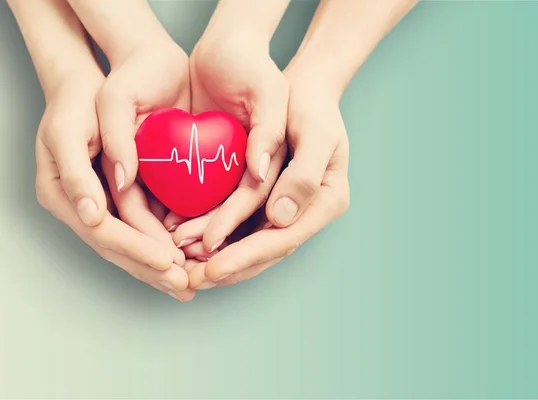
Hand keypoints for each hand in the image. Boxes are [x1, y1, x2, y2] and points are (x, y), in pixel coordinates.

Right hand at [35, 70, 194, 300]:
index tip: (169, 262)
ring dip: (159, 268)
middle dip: (152, 269)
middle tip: (185, 287)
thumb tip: (91, 214)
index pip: (102, 233)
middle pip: (118, 249)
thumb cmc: (76, 102)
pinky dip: (162, 246)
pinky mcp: (120, 198)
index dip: (136, 250)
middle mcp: (81, 207)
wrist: (90, 86)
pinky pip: (142, 229)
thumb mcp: (68, 130)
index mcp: (62, 195)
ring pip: (131, 245)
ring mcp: (100, 206)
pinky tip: (185, 258)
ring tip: (188, 285)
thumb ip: (77, 172)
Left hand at [180, 73, 350, 288]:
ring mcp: (287, 208)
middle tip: (190, 281)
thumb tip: (280, 219)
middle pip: (265, 250)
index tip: (212, 267)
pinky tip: (188, 241)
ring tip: (182, 266)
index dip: (246, 256)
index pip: (283, 238)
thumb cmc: (311, 105)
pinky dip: (216, 235)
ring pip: (250, 243)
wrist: (303, 90)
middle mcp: (307, 211)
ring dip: (216, 257)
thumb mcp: (315, 132)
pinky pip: (241, 225)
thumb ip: (303, 175)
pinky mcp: (268, 200)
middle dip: (227, 267)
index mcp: (326, 201)